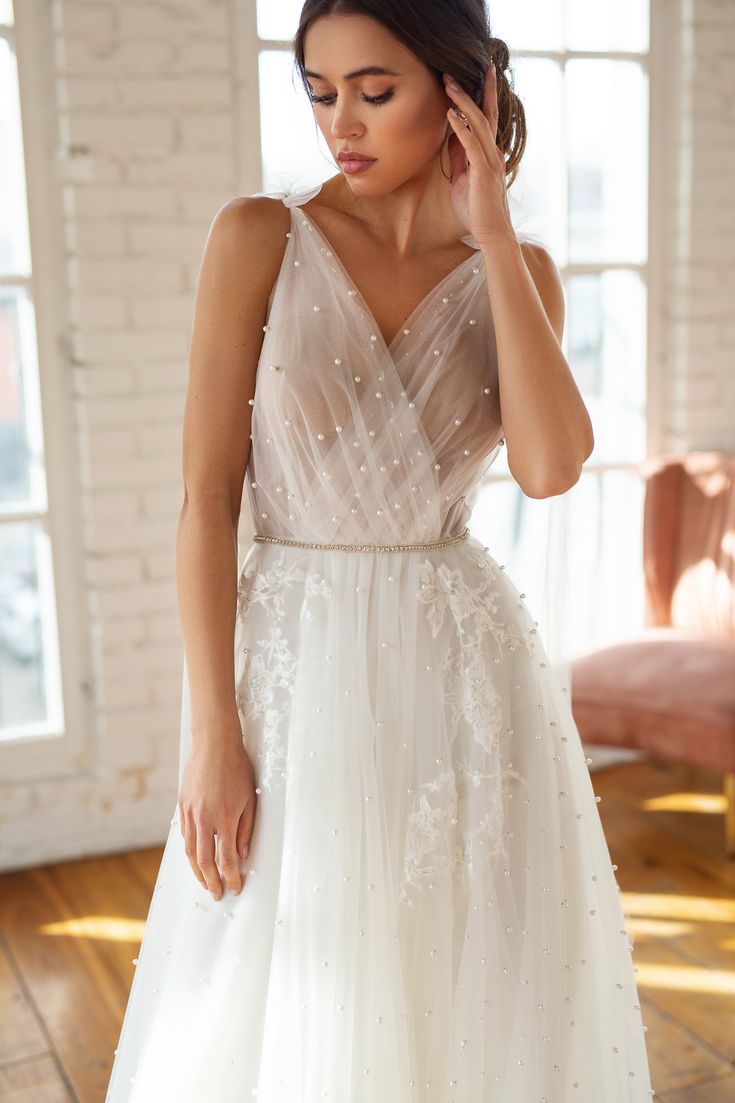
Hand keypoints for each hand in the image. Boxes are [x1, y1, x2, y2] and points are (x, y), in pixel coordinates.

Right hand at [178, 726, 256, 899]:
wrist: (214, 744)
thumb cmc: (237, 769)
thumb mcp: (249, 799)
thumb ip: (245, 829)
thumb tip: (242, 855)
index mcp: (223, 819)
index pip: (226, 860)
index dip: (231, 878)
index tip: (235, 889)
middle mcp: (203, 819)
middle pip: (204, 861)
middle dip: (211, 882)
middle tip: (217, 894)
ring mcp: (189, 813)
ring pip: (190, 851)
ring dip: (197, 871)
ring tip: (205, 883)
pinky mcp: (182, 806)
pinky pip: (184, 835)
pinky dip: (190, 851)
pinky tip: (196, 857)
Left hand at [443, 65, 516, 246]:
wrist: (491, 233)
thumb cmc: (476, 210)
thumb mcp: (462, 179)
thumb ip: (459, 157)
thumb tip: (451, 137)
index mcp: (488, 153)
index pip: (485, 119)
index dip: (481, 96)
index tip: (476, 75)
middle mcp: (492, 152)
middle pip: (485, 113)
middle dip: (474, 89)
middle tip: (460, 68)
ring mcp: (490, 161)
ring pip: (478, 122)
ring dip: (463, 101)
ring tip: (448, 83)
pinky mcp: (483, 172)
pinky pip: (471, 144)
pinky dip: (461, 127)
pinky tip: (451, 113)